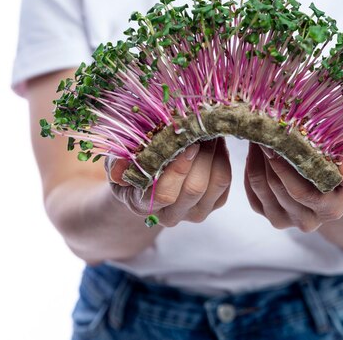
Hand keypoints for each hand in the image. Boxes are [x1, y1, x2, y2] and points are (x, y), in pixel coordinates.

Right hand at [105, 137, 231, 226]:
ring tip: (210, 130)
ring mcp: (194, 213)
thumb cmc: (130, 166)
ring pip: (215, 183)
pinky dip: (223, 159)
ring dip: (216, 153)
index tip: (187, 143)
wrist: (145, 183)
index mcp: (143, 205)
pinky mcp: (213, 204)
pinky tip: (215, 142)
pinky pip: (225, 183)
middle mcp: (170, 215)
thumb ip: (117, 162)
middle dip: (203, 154)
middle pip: (194, 188)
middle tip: (204, 127)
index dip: (178, 169)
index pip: (165, 194)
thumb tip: (119, 168)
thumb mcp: (117, 161)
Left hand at [244, 142, 342, 231]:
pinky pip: (252, 190)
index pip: (302, 192)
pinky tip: (256, 149)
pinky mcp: (267, 214)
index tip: (277, 138)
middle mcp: (308, 221)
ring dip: (257, 158)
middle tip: (262, 128)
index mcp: (332, 209)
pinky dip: (251, 166)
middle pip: (277, 187)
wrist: (333, 180)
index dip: (285, 166)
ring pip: (261, 187)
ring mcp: (285, 221)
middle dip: (268, 155)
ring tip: (258, 133)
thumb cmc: (342, 163)